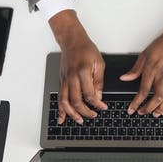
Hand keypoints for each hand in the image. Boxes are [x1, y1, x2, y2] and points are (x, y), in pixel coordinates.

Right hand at [49, 10, 106, 124]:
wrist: (72, 41)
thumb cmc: (86, 49)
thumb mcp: (99, 63)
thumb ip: (99, 81)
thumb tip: (99, 96)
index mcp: (83, 72)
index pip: (90, 94)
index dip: (97, 104)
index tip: (103, 107)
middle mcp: (72, 77)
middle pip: (76, 101)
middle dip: (85, 112)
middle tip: (93, 115)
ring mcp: (64, 80)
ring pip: (65, 102)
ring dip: (72, 114)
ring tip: (79, 120)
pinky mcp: (61, 81)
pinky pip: (59, 98)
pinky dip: (60, 109)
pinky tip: (62, 117)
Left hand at [120, 6, 162, 116]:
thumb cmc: (162, 45)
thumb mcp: (144, 55)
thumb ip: (135, 69)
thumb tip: (124, 78)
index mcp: (151, 69)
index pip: (142, 91)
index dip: (136, 103)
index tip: (132, 110)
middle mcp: (161, 75)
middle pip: (155, 97)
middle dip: (148, 108)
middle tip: (142, 113)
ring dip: (160, 108)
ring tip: (154, 114)